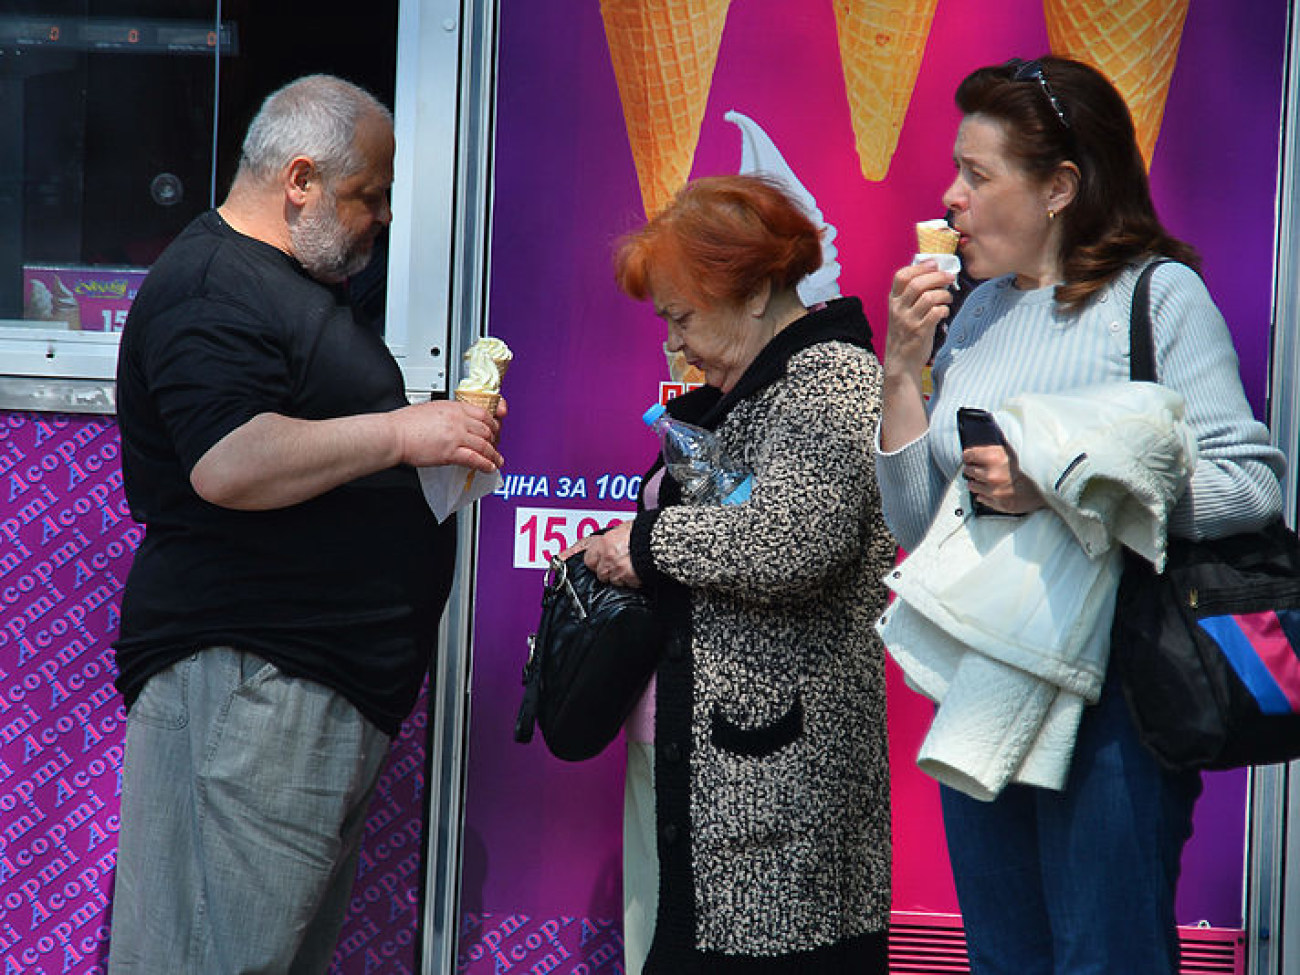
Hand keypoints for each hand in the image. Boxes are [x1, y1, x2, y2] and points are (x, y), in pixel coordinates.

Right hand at [390, 398, 503, 472]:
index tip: (495, 429)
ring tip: (497, 461)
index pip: (483, 413)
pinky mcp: (450, 452)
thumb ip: (447, 414)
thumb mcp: (431, 408)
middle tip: (496, 446)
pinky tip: (489, 467)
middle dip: (495, 439)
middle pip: (487, 429)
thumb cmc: (405, 423)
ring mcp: (456, 436)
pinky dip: (485, 464)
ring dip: (493, 454)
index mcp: (453, 407)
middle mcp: (458, 420)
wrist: (394, 434)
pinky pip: (475, 458)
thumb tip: (456, 422)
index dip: (493, 423)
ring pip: (484, 445)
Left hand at [569, 520, 639, 587]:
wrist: (660, 540)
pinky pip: (628, 584)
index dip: (595, 561)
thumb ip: (612, 539)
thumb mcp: (623, 528)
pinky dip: (632, 580)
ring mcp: (619, 570)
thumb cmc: (644, 531)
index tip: (599, 561)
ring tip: (630, 566)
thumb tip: (608, 543)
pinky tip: (637, 571)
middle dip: (608, 570)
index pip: (589, 560)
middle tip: (617, 564)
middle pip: (601, 574)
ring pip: (614, 581)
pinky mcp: (630, 579)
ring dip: (620, 576)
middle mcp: (609, 557)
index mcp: (605, 543)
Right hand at [885, 261, 954, 378]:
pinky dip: (945, 309)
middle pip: (918, 284)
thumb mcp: (900, 313)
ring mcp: (909, 321)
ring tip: (948, 298)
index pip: (901, 276)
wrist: (900, 362)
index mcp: (893, 301)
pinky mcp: (920, 332)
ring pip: (929, 297)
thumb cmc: (904, 335)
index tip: (934, 264)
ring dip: (944, 294)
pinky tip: (945, 312)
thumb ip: (910, 296)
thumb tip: (932, 275)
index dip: (920, 267)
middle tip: (950, 277)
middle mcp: (898, 309)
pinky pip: (936, 313)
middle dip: (937, 277)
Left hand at [962, 444, 1044, 514]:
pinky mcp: (998, 503)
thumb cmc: (1032, 467)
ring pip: (972, 486)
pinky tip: (990, 489)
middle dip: (971, 468)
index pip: (969, 455)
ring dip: (976, 482)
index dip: (969, 456)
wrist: (1047, 487)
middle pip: (968, 471)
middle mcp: (992, 475)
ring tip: (984, 479)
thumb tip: (988, 434)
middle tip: (975, 468)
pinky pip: (981, 498)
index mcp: (995, 458)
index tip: (968, 457)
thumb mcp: (1015, 451)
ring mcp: (994, 491)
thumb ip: (999, 444)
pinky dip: (984, 494)